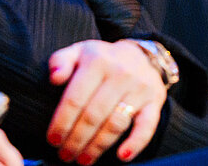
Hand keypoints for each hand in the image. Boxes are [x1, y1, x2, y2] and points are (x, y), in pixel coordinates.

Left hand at [47, 39, 165, 163]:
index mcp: (97, 61)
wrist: (141, 55)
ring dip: (97, 146)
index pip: (75, 98)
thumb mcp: (79, 51)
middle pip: (93, 115)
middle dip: (76, 139)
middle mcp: (119, 73)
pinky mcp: (154, 101)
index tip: (53, 139)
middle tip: (65, 154)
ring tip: (83, 159)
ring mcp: (138, 88)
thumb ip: (60, 61)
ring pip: (115, 124)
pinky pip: (146, 126)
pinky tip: (122, 156)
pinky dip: (135, 143)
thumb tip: (54, 78)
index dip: (62, 122)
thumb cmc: (103, 59)